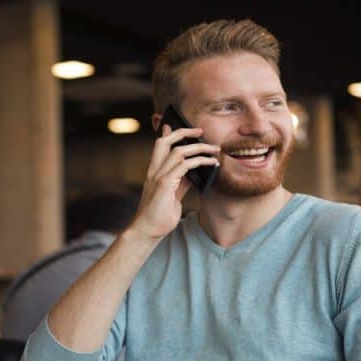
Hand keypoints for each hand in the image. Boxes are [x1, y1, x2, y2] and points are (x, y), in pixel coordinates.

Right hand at [127, 125, 219, 240]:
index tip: (185, 129)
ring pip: (178, 151)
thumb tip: (194, 173)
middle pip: (164, 141)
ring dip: (198, 147)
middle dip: (182, 132)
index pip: (160, 146)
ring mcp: (158, 176)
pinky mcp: (165, 184)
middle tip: (200, 131)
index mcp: (154, 172)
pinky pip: (184, 165)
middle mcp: (154, 171)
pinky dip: (199, 161)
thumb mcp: (172, 196)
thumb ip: (181, 182)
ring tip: (214, 149)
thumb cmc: (158, 216)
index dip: (171, 134)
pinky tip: (211, 163)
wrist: (147, 231)